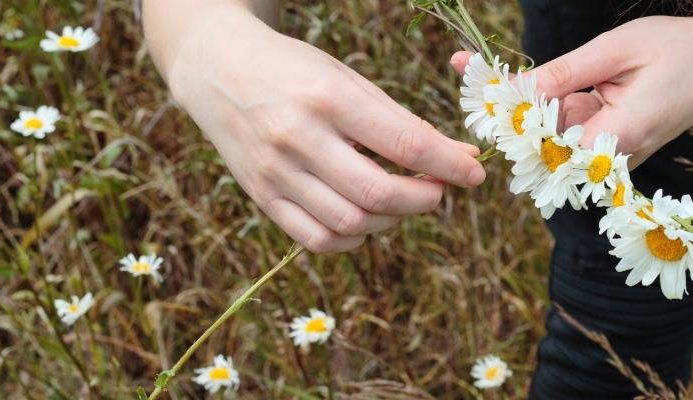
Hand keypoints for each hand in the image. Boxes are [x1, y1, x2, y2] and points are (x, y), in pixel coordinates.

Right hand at [153, 6, 484, 252]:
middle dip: (423, 200)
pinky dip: (352, 238)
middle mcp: (298, 138)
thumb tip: (459, 157)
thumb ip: (400, 122)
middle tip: (438, 191)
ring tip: (401, 201)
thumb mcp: (348, 80)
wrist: (218, 70)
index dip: (449, 166)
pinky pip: (316, 239)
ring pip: (350, 223)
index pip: (405, 144)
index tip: (474, 175)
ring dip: (391, 221)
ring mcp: (276, 172)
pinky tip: (365, 219)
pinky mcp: (262, 196)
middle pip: (378, 193)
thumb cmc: (294, 71)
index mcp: (328, 98)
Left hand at [452, 15, 692, 167]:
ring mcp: (615, 154)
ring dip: (523, 103)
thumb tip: (515, 92)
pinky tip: (515, 82)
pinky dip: (549, 102)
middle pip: (545, 140)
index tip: (473, 92)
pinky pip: (572, 127)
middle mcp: (615, 156)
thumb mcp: (616, 50)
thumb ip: (565, 74)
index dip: (509, 120)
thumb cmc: (679, 49)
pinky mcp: (615, 144)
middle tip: (462, 66)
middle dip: (505, 107)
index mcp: (619, 137)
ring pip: (555, 132)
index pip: (548, 142)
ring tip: (473, 66)